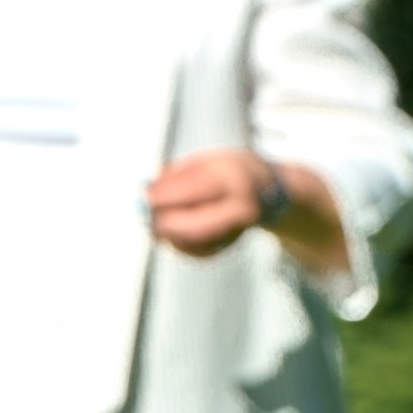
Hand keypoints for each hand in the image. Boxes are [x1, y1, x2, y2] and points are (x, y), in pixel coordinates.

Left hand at [145, 149, 346, 272]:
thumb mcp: (205, 162)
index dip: (166, 196)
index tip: (144, 196)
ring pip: (198, 243)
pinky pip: (200, 251)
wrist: (269, 191)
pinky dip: (181, 244)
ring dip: (171, 237)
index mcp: (234, 176)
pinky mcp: (232, 243)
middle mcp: (243, 205)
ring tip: (157, 226)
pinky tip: (172, 235)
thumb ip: (177, 175)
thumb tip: (146, 192)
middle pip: (198, 225)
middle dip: (167, 225)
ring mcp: (241, 229)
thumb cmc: (227, 171)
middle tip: (146, 222)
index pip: (194, 189)